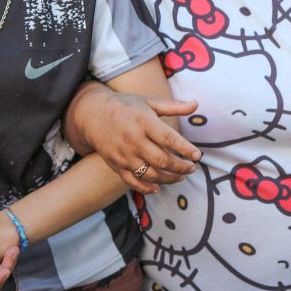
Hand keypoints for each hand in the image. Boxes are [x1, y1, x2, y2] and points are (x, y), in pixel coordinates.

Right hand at [85, 93, 201, 193]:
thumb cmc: (126, 106)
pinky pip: (133, 182)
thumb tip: (196, 104)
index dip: (185, 149)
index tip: (198, 155)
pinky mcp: (116, 165)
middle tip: (192, 168)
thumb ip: (173, 106)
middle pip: (161, 160)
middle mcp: (133, 140)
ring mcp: (124, 155)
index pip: (168, 139)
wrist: (92, 115)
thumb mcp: (149, 102)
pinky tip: (158, 188)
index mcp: (143, 122)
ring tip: (180, 176)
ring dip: (168, 179)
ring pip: (150, 174)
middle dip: (181, 167)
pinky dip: (146, 188)